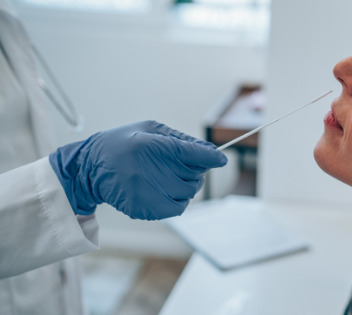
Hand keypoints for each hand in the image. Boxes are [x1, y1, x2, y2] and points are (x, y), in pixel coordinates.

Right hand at [49, 120, 227, 219]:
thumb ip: (181, 140)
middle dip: (196, 170)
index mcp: (151, 146)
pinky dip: (178, 199)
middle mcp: (150, 171)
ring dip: (188, 185)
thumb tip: (210, 151)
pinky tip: (165, 189)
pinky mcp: (144, 210)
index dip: (211, 156)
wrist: (90, 168)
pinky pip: (177, 208)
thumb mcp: (149, 130)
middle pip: (195, 176)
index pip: (193, 153)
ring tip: (171, 176)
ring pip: (189, 193)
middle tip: (183, 165)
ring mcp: (147, 193)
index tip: (220, 158)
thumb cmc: (123, 144)